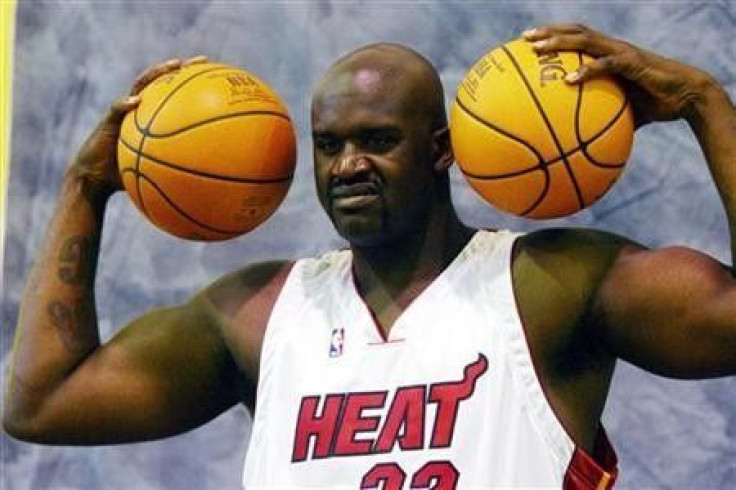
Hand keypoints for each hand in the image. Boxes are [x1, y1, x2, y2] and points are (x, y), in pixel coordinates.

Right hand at [67, 55, 207, 199]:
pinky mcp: (108, 121)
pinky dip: (124, 105)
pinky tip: (135, 103)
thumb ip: (179, 176)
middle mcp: (141, 110)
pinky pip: (116, 109)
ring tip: (175, 65)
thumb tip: (210, 188)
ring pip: (141, 85)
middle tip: (203, 60)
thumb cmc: (127, 178)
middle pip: (162, 82)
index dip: (193, 86)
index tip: (216, 79)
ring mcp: (125, 112)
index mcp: (153, 119)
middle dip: (182, 69)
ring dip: (157, 73)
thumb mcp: (158, 177)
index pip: (174, 96)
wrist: (95, 179)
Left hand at [523, 24, 718, 127]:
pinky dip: (587, 71)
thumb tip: (576, 141)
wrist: (687, 98)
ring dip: (561, 43)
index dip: (554, 36)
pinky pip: (607, 65)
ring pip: (586, 41)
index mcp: (608, 55)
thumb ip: (598, 118)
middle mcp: (613, 48)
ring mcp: (623, 54)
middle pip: (575, 32)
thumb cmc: (653, 104)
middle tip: (524, 38)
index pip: (577, 38)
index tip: (529, 42)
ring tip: (539, 50)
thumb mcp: (620, 112)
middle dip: (549, 32)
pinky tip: (569, 81)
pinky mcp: (635, 64)